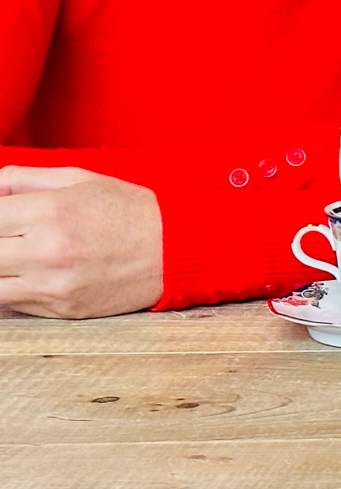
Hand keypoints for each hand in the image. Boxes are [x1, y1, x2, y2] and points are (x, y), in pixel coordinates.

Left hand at [0, 166, 163, 317]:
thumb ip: (26, 179)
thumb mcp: (81, 179)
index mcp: (49, 212)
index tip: (2, 219)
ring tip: (16, 257)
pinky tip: (30, 274)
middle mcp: (47, 251)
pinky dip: (12, 288)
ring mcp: (53, 286)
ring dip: (1, 268)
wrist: (175, 251)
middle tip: (11, 238)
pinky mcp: (61, 310)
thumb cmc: (130, 211)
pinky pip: (13, 303)